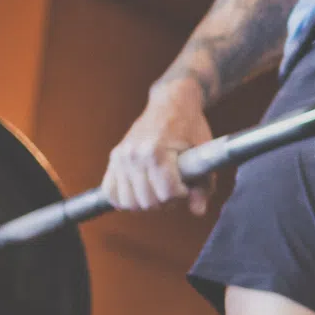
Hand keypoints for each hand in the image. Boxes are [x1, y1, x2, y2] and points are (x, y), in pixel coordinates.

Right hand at [102, 80, 214, 213]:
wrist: (171, 103)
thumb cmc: (190, 127)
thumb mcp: (203, 154)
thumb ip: (203, 186)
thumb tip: (197, 211)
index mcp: (156, 151)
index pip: (167, 192)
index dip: (182, 194)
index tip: (187, 185)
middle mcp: (134, 154)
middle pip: (148, 201)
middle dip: (166, 201)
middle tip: (175, 188)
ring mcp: (121, 156)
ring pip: (130, 202)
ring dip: (147, 202)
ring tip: (159, 190)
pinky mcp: (114, 158)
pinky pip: (111, 192)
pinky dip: (125, 199)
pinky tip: (141, 191)